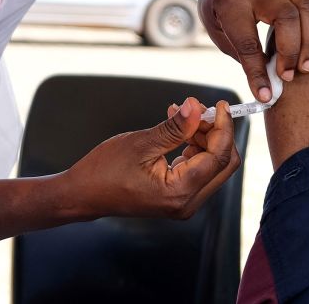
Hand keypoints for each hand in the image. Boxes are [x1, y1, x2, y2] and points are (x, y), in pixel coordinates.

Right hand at [58, 97, 239, 220]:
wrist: (84, 194)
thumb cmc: (105, 170)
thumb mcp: (141, 143)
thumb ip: (175, 127)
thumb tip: (197, 107)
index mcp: (180, 192)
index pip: (219, 157)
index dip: (224, 128)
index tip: (221, 105)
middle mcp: (187, 203)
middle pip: (223, 164)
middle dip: (216, 133)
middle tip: (198, 110)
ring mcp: (183, 203)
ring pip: (212, 166)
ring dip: (204, 138)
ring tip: (181, 116)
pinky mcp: (177, 198)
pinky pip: (198, 170)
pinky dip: (194, 147)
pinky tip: (178, 131)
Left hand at [200, 0, 308, 101]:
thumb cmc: (220, 12)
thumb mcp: (220, 34)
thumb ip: (245, 57)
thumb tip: (270, 88)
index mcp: (229, 2)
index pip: (247, 41)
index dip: (257, 72)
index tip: (265, 94)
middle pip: (286, 17)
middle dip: (292, 52)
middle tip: (289, 76)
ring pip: (304, 6)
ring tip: (306, 65)